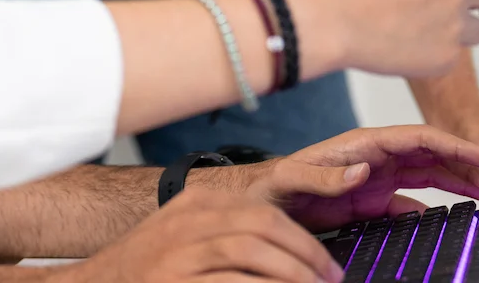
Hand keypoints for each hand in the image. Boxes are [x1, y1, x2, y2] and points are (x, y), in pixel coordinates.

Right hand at [64, 188, 340, 282]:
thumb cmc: (149, 268)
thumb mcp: (184, 235)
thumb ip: (227, 231)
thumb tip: (287, 251)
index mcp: (196, 203)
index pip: (264, 211)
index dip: (304, 240)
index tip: (325, 265)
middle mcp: (188, 220)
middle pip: (263, 225)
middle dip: (306, 255)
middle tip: (329, 280)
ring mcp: (179, 252)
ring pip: (252, 251)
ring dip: (292, 274)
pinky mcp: (175, 282)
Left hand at [232, 127, 478, 231]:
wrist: (259, 202)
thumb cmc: (274, 185)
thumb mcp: (294, 179)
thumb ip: (326, 176)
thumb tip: (361, 171)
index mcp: (362, 145)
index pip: (418, 139)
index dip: (455, 144)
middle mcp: (374, 158)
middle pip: (432, 156)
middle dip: (467, 166)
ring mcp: (376, 177)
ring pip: (429, 175)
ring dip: (459, 183)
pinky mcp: (371, 199)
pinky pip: (412, 200)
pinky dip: (436, 206)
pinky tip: (451, 214)